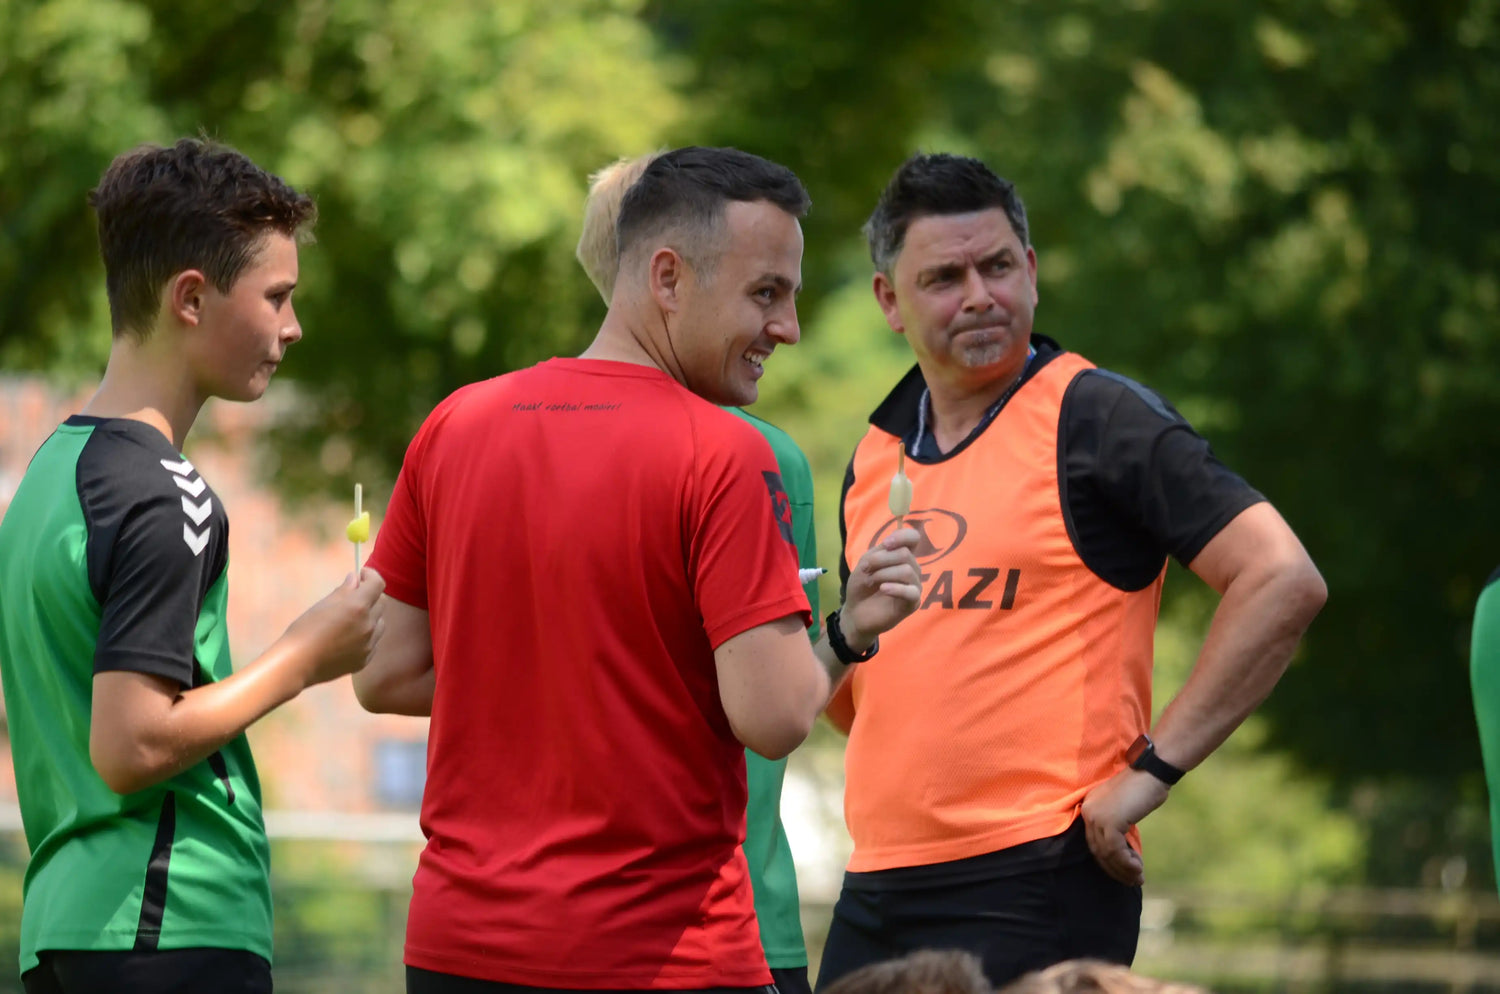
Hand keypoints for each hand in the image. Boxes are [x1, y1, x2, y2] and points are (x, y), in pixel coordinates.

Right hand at [281, 568, 386, 686]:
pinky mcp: (365, 659)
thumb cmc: (305, 630)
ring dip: (371, 616)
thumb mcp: (323, 605)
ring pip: (380, 623)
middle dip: (370, 595)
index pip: (378, 584)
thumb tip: (355, 578)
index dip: (371, 575)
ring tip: (351, 619)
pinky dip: (367, 635)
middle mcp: (368, 625)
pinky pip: (373, 641)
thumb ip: (344, 590)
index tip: (361, 575)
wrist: (297, 664)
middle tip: (354, 596)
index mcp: (358, 607)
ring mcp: (369, 644)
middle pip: (381, 602)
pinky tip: (349, 637)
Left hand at [839, 527, 921, 648]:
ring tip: (870, 582)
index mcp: (902, 556)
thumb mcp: (866, 563)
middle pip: (905, 554)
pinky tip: (883, 589)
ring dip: (883, 574)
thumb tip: (891, 544)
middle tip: (865, 570)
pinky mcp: (912, 603)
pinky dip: (895, 588)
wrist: (855, 611)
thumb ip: (880, 551)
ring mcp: (914, 586)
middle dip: (880, 560)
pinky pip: (910, 591)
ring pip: (906, 571)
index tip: (886, 544)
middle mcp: (912, 569)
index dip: (902, 536)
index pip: (913, 538)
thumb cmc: (862, 586)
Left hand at [1080, 767, 1169, 885]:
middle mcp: (1088, 812)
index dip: (1109, 860)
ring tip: (1138, 878)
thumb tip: (1122, 852)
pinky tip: (1138, 869)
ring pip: (1106, 853)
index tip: (1124, 872)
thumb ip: (1118, 825)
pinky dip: (1127, 864)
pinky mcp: (1109, 822)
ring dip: (1123, 869)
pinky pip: (1115, 851)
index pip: (1094, 841)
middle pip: (1098, 850)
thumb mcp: (1125, 808)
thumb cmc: (1144, 787)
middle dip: (1115, 869)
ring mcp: (1097, 817)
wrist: (1152, 771)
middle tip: (1132, 880)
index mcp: (1089, 806)